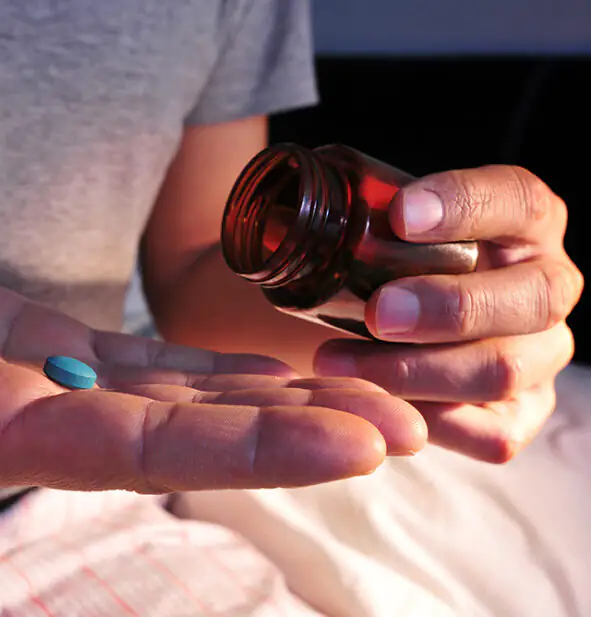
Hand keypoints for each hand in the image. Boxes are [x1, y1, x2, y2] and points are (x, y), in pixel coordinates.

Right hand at [0, 226, 425, 492]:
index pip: (136, 456)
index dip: (245, 450)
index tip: (346, 444)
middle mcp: (42, 426)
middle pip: (189, 438)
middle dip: (296, 437)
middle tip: (403, 429)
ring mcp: (58, 390)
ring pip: (188, 403)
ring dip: (280, 403)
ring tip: (377, 402)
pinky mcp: (61, 350)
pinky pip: (160, 364)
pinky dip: (228, 366)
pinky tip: (289, 362)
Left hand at [315, 165, 582, 462]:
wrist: (378, 329)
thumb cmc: (372, 267)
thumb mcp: (372, 230)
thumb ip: (350, 213)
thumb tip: (279, 204)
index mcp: (522, 221)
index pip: (516, 199)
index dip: (465, 204)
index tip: (400, 216)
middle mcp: (547, 284)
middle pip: (532, 295)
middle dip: (449, 306)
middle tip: (376, 311)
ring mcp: (541, 353)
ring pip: (503, 369)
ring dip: (416, 370)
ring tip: (335, 361)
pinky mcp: (520, 414)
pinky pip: (494, 433)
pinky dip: (431, 421)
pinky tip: (374, 408)